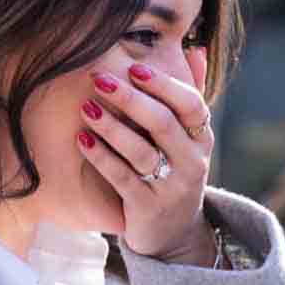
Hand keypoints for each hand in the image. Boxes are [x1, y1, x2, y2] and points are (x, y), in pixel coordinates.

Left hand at [76, 49, 216, 263]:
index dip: (164, 85)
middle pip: (163, 124)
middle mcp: (192, 162)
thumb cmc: (174, 173)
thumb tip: (195, 48)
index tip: (134, 67)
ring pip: (141, 152)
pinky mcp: (147, 208)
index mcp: (202, 139)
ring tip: (86, 107)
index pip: (192, 105)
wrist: (174, 236)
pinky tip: (81, 139)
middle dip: (130, 99)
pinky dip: (101, 157)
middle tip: (100, 79)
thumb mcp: (189, 139)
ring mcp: (171, 188)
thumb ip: (190, 95)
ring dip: (111, 127)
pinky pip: (122, 178)